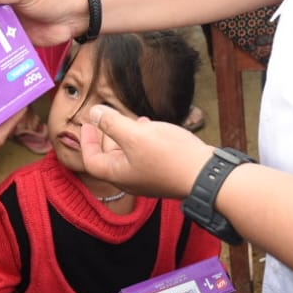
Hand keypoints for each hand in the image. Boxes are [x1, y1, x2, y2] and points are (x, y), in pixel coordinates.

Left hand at [79, 104, 213, 199]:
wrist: (206, 175)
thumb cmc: (169, 156)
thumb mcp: (135, 135)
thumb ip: (112, 123)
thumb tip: (94, 112)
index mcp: (119, 174)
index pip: (92, 161)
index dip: (86, 142)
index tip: (87, 124)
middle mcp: (131, 180)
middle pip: (109, 159)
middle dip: (106, 136)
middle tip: (106, 118)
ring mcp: (148, 179)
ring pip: (128, 156)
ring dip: (125, 136)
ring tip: (130, 119)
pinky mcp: (163, 174)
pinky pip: (144, 156)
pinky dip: (141, 141)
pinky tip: (151, 127)